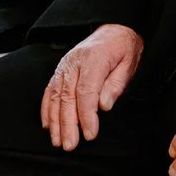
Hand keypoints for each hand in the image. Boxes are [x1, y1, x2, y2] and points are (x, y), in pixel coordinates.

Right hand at [41, 25, 144, 150]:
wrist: (112, 31)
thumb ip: (116, 85)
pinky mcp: (59, 71)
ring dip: (55, 121)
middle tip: (70, 145)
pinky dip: (46, 110)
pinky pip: (49, 91)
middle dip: (68, 124)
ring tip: (58, 141)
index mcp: (94, 59)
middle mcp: (74, 63)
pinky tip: (48, 125)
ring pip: (56, 96)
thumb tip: (104, 105)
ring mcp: (64, 67)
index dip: (86, 115)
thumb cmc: (122, 49)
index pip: (86, 91)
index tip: (89, 134)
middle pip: (68, 97)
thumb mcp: (128, 64)